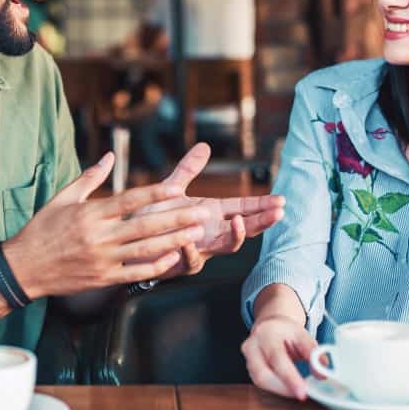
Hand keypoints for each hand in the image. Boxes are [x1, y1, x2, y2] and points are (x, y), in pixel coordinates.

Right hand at [4, 153, 211, 297]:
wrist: (23, 268)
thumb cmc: (42, 229)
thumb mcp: (62, 198)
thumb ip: (90, 178)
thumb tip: (110, 157)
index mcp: (91, 213)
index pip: (129, 200)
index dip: (155, 195)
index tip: (178, 189)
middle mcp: (99, 236)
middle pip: (145, 225)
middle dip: (177, 218)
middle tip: (202, 212)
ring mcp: (103, 259)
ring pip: (146, 249)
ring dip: (174, 240)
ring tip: (197, 232)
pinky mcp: (104, 278)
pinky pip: (136, 272)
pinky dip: (156, 266)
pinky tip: (174, 257)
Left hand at [135, 143, 284, 278]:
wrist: (128, 237)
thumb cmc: (152, 215)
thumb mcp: (172, 188)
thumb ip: (188, 170)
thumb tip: (205, 146)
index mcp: (211, 213)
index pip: (244, 208)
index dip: (262, 205)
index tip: (280, 200)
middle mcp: (209, 232)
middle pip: (244, 228)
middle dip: (262, 220)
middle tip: (278, 213)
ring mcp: (198, 249)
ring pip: (224, 246)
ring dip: (235, 235)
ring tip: (240, 221)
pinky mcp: (179, 262)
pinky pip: (190, 260)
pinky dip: (191, 250)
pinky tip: (190, 240)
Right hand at [241, 315, 316, 399]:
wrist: (270, 326)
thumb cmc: (286, 332)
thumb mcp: (303, 335)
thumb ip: (313, 353)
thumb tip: (322, 374)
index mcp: (266, 333)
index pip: (276, 357)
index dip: (290, 377)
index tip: (303, 392)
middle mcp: (252, 345)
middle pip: (262, 373)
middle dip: (284, 388)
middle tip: (303, 395)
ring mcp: (248, 358)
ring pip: (260, 381)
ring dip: (281, 390)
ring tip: (298, 390)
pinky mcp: (249, 369)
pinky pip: (261, 384)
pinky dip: (277, 388)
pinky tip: (288, 388)